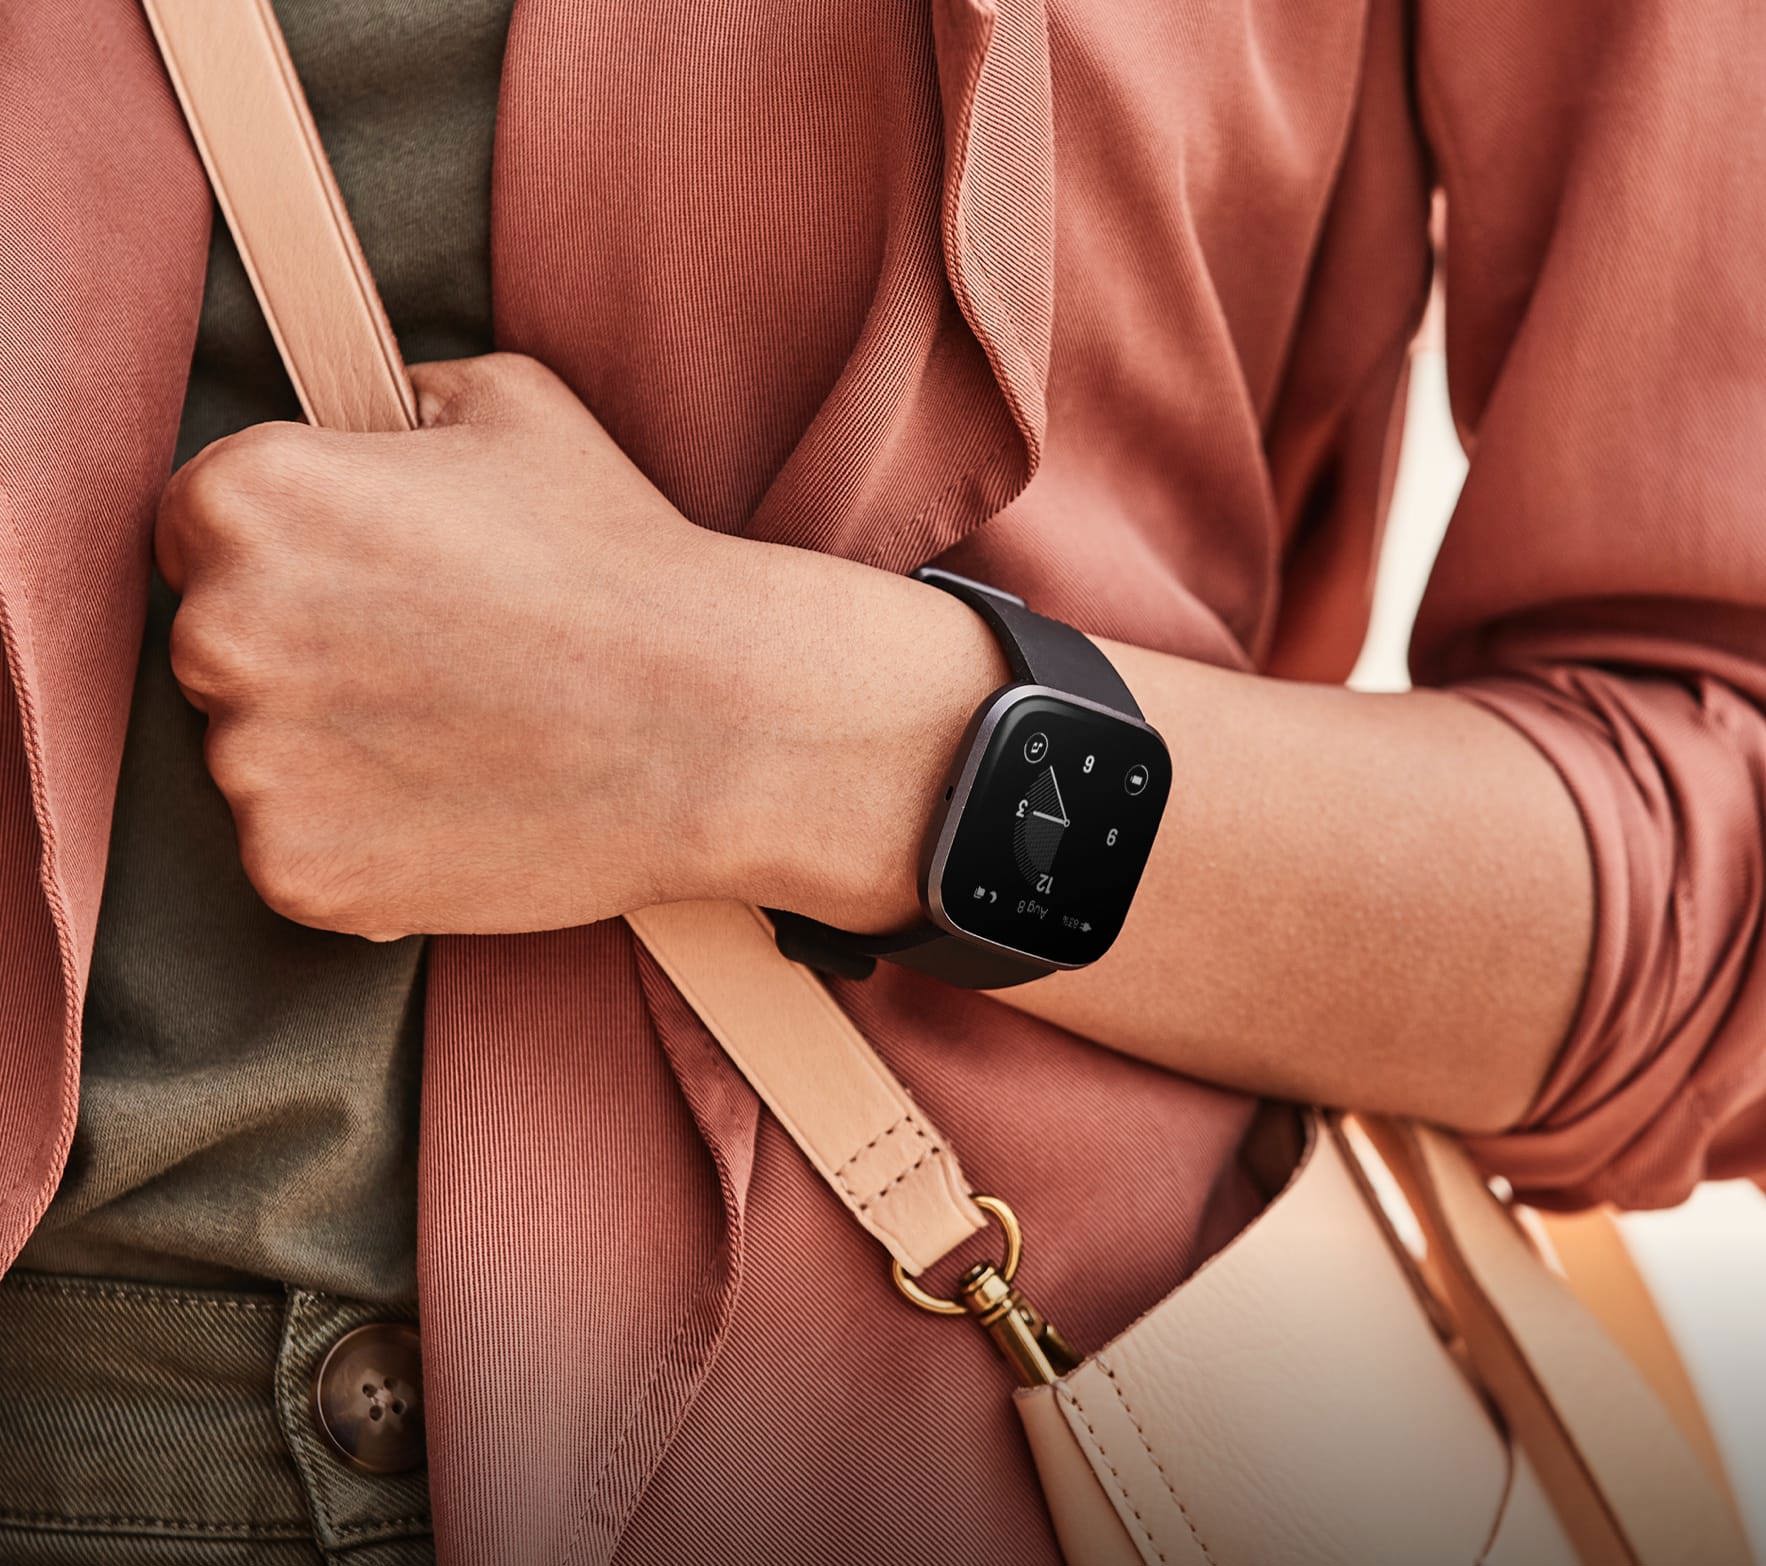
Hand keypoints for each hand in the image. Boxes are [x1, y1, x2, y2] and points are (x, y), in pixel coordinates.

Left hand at [155, 353, 1002, 939]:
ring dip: (333, 754)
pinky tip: (460, 806)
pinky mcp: (297, 874)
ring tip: (462, 740)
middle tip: (431, 668)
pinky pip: (298, 852)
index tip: (367, 590)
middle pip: (219, 646)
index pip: (200, 529)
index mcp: (250, 498)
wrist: (720, 725)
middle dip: (304, 656)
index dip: (291, 555)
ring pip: (259, 758)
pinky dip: (363, 843)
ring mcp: (254, 767)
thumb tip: (368, 423)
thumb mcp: (513, 407)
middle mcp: (220, 631)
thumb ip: (397, 403)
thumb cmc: (624, 563)